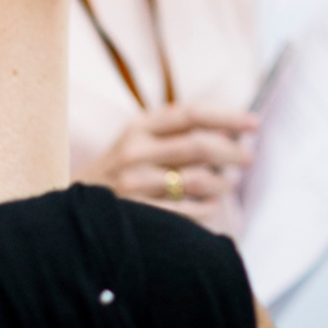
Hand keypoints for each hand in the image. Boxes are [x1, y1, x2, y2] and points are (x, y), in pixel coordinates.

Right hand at [74, 106, 257, 232]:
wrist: (74, 211)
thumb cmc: (119, 172)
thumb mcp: (137, 141)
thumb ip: (176, 132)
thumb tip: (231, 132)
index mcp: (138, 127)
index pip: (191, 114)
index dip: (227, 116)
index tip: (254, 122)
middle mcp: (135, 152)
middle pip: (199, 146)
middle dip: (232, 152)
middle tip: (249, 156)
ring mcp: (135, 184)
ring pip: (198, 180)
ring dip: (223, 183)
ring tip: (229, 183)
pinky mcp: (138, 213)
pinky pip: (188, 210)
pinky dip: (208, 207)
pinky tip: (212, 203)